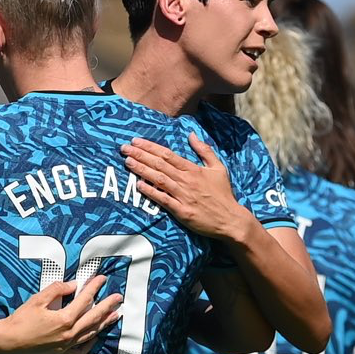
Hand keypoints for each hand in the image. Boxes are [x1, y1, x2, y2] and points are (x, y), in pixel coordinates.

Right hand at [0, 274, 121, 353]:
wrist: (6, 342)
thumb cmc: (19, 322)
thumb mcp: (37, 300)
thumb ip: (56, 290)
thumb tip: (72, 285)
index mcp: (63, 320)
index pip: (85, 300)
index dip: (94, 288)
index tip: (101, 280)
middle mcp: (68, 335)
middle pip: (94, 318)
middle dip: (108, 306)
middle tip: (118, 298)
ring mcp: (65, 347)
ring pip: (90, 334)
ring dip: (104, 324)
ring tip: (114, 316)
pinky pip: (80, 352)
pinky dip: (89, 344)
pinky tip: (93, 337)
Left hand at [119, 134, 246, 242]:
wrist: (230, 219)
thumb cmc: (224, 194)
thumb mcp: (218, 168)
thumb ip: (204, 150)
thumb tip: (192, 135)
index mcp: (193, 169)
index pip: (167, 154)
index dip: (150, 147)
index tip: (136, 141)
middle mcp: (186, 180)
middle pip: (159, 164)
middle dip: (140, 155)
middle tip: (124, 148)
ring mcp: (183, 196)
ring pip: (158, 179)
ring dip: (141, 170)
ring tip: (127, 162)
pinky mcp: (182, 211)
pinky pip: (163, 200)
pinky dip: (151, 192)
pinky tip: (139, 185)